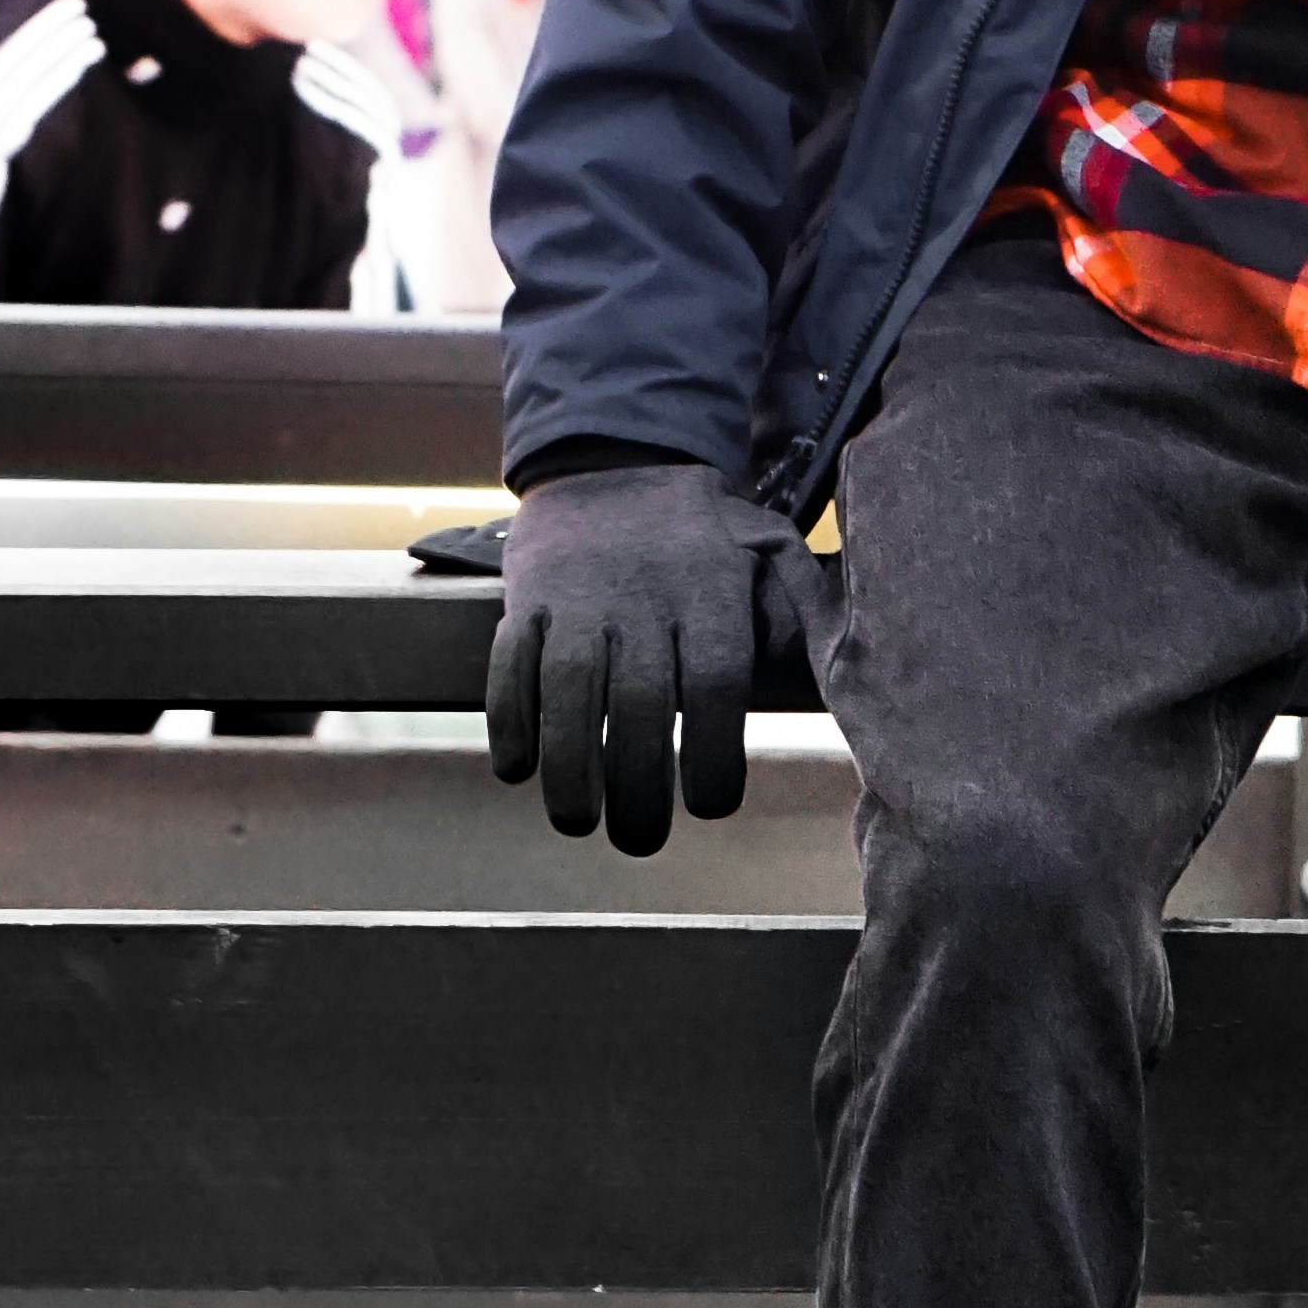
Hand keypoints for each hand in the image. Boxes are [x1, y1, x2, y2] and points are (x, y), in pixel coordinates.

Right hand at [485, 461, 818, 851]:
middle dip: (638, 787)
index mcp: (708, 594)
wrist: (610, 465)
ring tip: (577, 823)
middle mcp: (643, 600)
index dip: (713, 752)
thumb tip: (798, 667)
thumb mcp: (761, 552)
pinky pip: (511, 664)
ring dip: (569, 770)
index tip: (709, 804)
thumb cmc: (697, 537)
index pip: (716, 682)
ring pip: (569, 692)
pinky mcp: (526, 599)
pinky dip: (509, 720)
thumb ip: (789, 609)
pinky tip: (517, 768)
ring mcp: (578, 599)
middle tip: (639, 842)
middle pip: (642, 705)